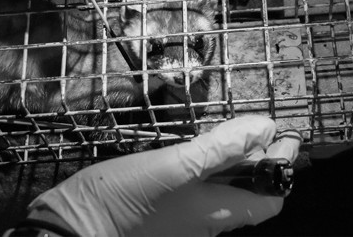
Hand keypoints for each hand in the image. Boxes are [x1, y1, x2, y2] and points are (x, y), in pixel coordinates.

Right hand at [26, 116, 299, 236]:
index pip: (271, 199)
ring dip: (232, 160)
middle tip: (257, 126)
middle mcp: (208, 222)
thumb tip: (266, 129)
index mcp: (219, 214)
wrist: (69, 229)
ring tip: (230, 132)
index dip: (282, 167)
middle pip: (248, 192)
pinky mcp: (165, 211)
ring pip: (224, 189)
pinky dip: (207, 167)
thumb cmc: (125, 199)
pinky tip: (196, 149)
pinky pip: (198, 189)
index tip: (283, 134)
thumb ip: (223, 148)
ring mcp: (186, 218)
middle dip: (259, 159)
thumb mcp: (177, 165)